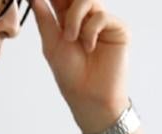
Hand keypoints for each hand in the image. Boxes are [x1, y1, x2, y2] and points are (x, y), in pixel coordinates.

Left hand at [24, 0, 130, 131]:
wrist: (88, 97)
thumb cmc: (70, 75)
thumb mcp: (51, 43)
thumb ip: (43, 17)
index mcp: (69, 18)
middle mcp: (87, 16)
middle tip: (60, 18)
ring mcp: (103, 21)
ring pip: (88, 0)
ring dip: (75, 17)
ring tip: (71, 38)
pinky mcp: (118, 28)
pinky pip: (102, 16)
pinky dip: (91, 31)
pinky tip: (89, 48)